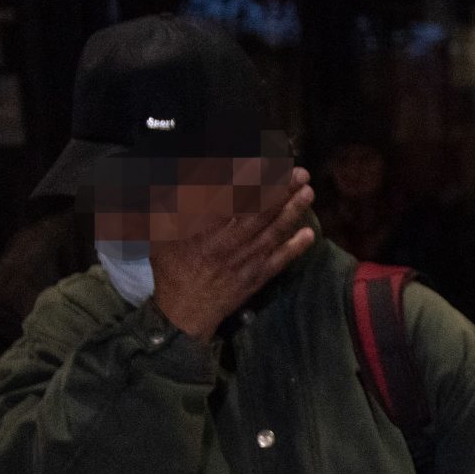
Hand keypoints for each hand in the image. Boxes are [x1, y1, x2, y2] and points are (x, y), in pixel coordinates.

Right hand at [151, 170, 315, 339]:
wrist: (185, 311)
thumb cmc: (172, 267)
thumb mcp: (164, 232)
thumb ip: (177, 205)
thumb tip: (189, 180)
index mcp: (204, 229)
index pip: (232, 198)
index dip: (251, 179)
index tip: (266, 162)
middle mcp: (228, 243)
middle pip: (260, 211)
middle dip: (282, 190)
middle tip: (300, 173)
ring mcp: (246, 261)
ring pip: (273, 232)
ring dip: (293, 211)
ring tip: (308, 192)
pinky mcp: (257, 277)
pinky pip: (279, 261)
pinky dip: (295, 247)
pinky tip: (309, 233)